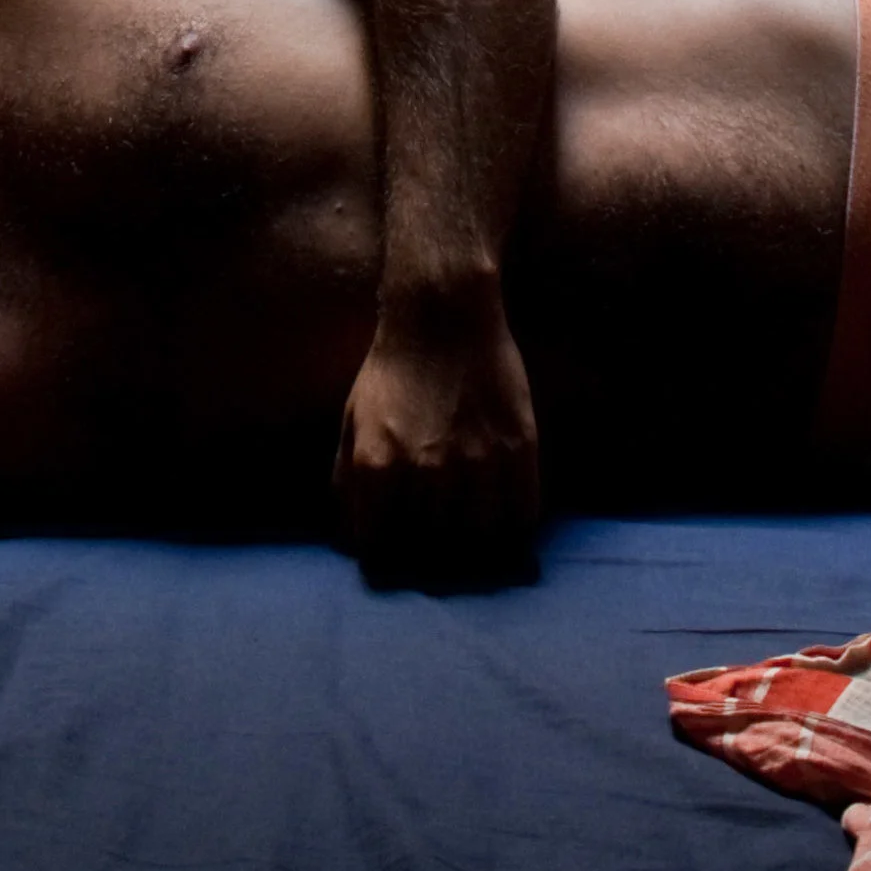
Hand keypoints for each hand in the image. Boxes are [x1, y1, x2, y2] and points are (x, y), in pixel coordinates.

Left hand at [333, 285, 540, 587]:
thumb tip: (350, 536)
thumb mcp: (353, 420)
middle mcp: (425, 471)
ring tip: (472, 534)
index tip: (395, 554)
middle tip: (437, 548)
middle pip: (431, 547)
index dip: (385, 557)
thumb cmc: (392, 368)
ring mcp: (476, 461)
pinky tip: (505, 515)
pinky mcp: (518, 447)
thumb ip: (347, 480)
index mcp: (378, 466)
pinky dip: (514, 524)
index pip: (378, 546)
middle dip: (431, 552)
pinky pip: (522, 513)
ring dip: (473, 541)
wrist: (442, 313)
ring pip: (478, 537)